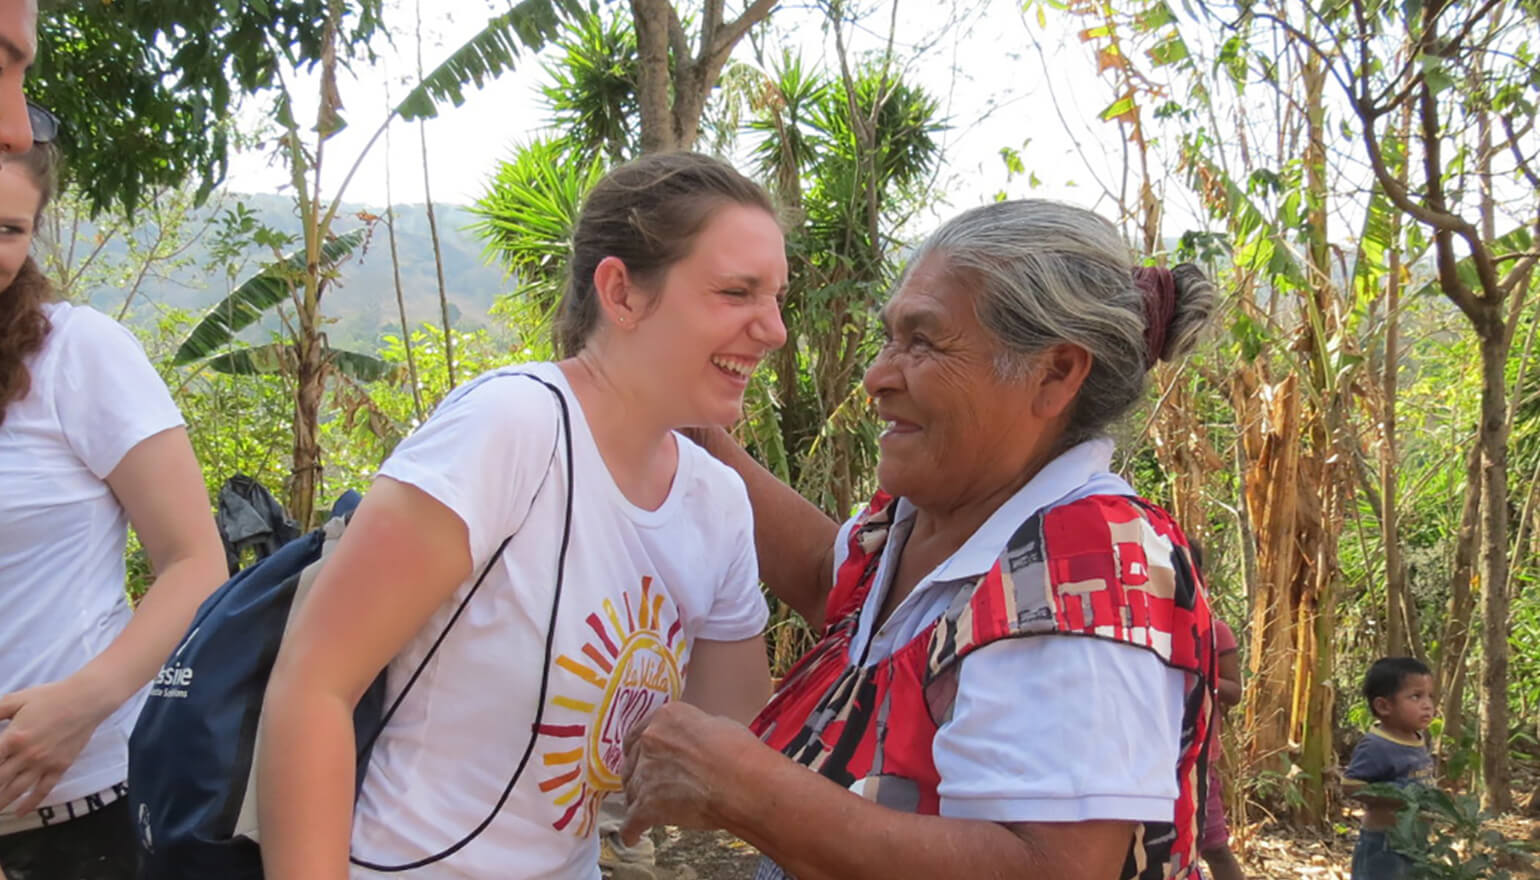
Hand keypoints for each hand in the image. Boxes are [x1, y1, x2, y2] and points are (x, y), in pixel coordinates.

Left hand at [0, 677, 116, 813]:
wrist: (86, 700)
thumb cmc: (51, 697)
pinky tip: (20, 812)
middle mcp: (26, 755)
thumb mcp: (16, 700)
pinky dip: (30, 804)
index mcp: (13, 738)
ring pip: (16, 790)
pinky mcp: (59, 767)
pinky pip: (43, 790)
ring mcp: (44, 764)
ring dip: (2, 802)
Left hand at [619, 700, 758, 845]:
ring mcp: (645, 773)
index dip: (642, 751)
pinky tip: (633, 836)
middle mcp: (649, 742)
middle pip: (632, 763)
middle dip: (640, 775)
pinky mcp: (646, 805)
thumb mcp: (716, 725)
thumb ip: (693, 732)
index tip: (646, 759)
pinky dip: (632, 831)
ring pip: (631, 792)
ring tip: (647, 813)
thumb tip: (694, 742)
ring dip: (638, 802)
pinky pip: (630, 822)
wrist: (742, 782)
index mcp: (664, 719)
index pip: (639, 735)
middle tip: (652, 786)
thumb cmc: (739, 753)